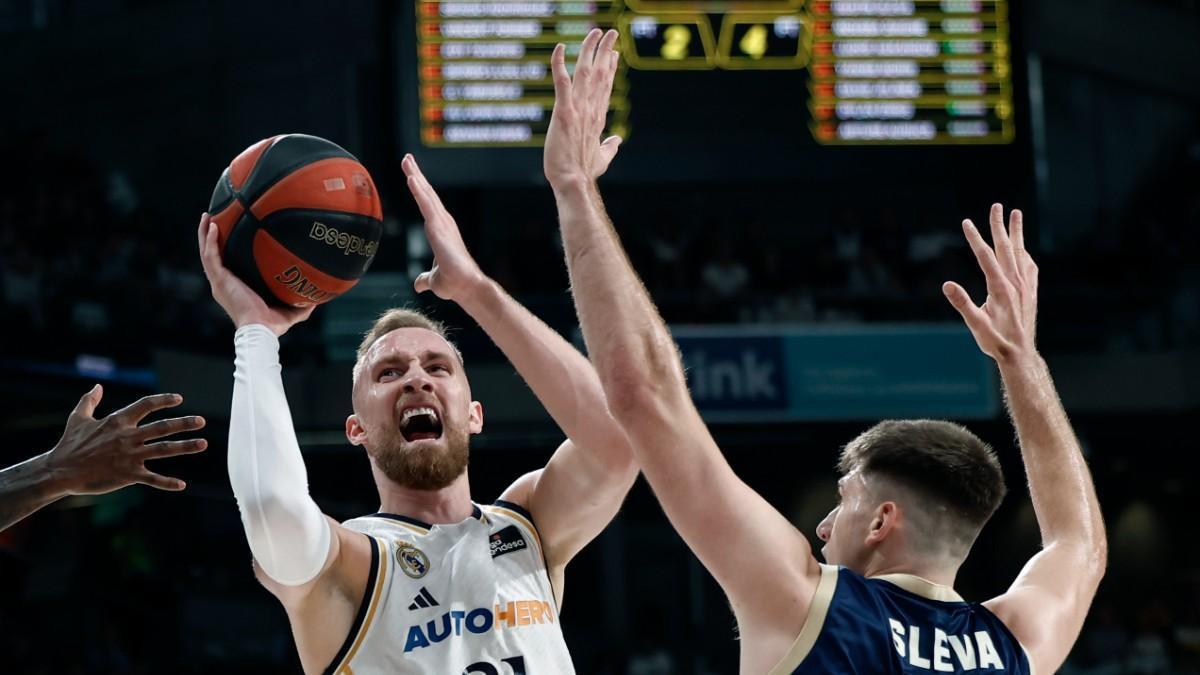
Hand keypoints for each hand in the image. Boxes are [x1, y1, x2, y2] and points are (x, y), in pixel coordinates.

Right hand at [46, 385, 207, 494]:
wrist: (60, 471)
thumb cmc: (69, 445)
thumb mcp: (78, 418)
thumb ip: (89, 401)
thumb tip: (97, 385)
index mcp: (118, 421)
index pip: (146, 405)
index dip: (163, 400)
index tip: (179, 399)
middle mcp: (128, 437)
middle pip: (162, 427)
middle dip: (184, 423)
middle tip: (201, 421)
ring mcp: (129, 456)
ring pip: (163, 449)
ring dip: (185, 447)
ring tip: (203, 444)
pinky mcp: (127, 474)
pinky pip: (152, 478)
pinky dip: (167, 482)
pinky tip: (182, 485)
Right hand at [196, 213, 313, 335]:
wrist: (261, 330)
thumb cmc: (272, 326)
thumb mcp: (290, 312)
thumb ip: (301, 305)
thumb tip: (316, 299)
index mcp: (234, 288)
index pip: (226, 266)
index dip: (225, 251)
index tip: (229, 235)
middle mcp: (223, 283)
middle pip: (212, 255)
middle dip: (210, 237)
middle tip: (213, 218)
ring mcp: (219, 281)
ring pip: (207, 252)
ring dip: (204, 234)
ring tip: (207, 215)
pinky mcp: (220, 280)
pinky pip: (211, 256)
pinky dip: (209, 241)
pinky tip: (212, 226)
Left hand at [401, 155, 488, 302]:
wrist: (466, 287)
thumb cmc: (453, 283)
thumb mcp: (433, 280)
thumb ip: (425, 278)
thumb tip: (419, 284)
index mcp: (440, 230)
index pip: (427, 205)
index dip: (419, 188)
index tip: (411, 174)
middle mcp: (442, 223)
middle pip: (426, 194)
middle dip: (416, 174)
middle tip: (407, 157)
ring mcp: (441, 224)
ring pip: (426, 195)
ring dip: (416, 176)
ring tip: (406, 160)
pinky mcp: (439, 228)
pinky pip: (426, 205)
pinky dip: (418, 191)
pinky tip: (411, 179)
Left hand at [544, 29, 623, 188]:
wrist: (574, 182)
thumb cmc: (584, 172)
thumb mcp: (602, 158)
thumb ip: (610, 148)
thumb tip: (617, 142)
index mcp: (598, 117)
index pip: (605, 87)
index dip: (610, 68)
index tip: (613, 53)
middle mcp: (591, 109)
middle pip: (600, 73)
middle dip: (605, 50)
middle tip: (609, 33)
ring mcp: (578, 109)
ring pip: (585, 72)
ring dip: (590, 49)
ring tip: (595, 32)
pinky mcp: (564, 112)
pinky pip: (561, 82)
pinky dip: (559, 63)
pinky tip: (559, 47)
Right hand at [943, 204, 1038, 362]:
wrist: (1020, 354)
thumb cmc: (995, 341)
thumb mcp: (975, 325)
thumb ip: (963, 304)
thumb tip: (947, 285)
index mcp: (1000, 288)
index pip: (985, 256)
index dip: (975, 238)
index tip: (967, 222)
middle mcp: (1015, 283)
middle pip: (1005, 248)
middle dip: (998, 226)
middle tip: (996, 206)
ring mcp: (1025, 286)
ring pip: (1020, 252)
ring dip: (1016, 232)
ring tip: (1016, 214)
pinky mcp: (1031, 292)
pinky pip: (1029, 266)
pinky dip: (1024, 252)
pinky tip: (1022, 249)